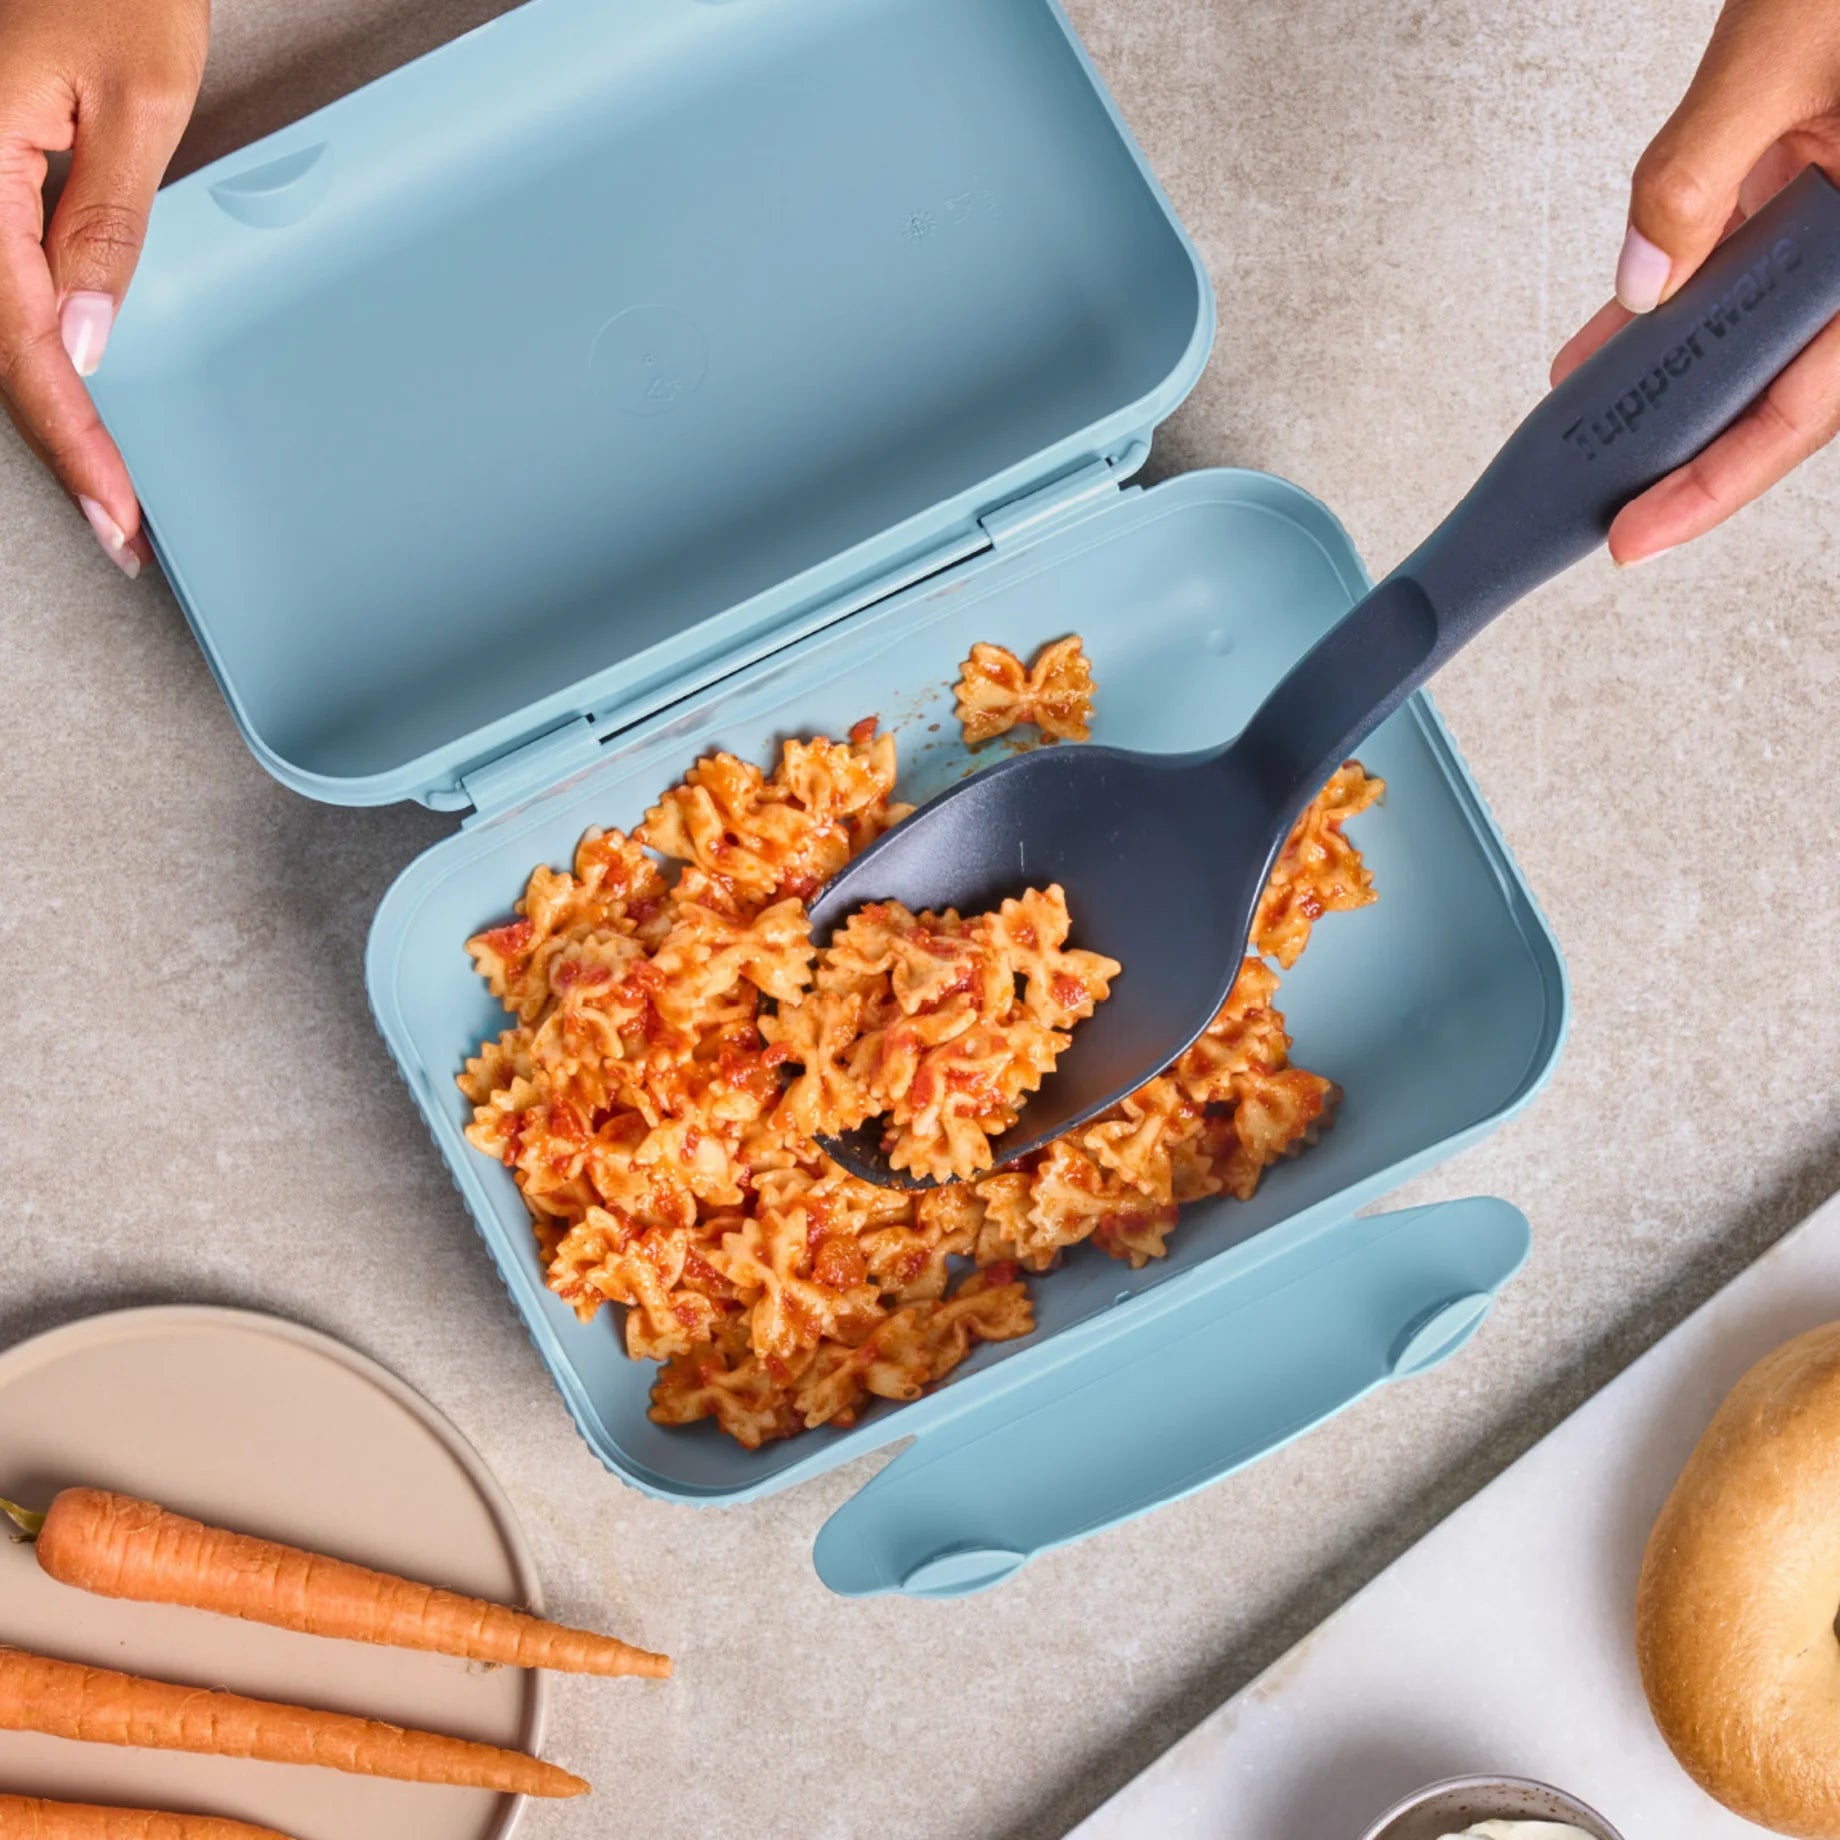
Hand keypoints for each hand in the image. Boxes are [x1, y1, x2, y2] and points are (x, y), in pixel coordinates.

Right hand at [0, 0, 207, 578]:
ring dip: (43, 406)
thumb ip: (106, 223)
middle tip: (117, 529)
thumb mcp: (137, 98)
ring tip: (100, 484)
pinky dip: (30, 349)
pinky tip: (70, 392)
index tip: (116, 515)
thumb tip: (86, 341)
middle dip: (57, 443)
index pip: (22, 343)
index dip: (71, 440)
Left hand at [1551, 0, 1839, 563]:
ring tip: (1584, 411)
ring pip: (1766, 323)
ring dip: (1674, 367)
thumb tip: (1640, 282)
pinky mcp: (1833, 172)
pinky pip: (1758, 254)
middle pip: (1787, 382)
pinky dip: (1691, 288)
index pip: (1808, 404)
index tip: (1635, 537)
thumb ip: (1700, 171)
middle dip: (1685, 441)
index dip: (1717, 482)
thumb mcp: (1783, 49)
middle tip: (1600, 502)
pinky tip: (1619, 323)